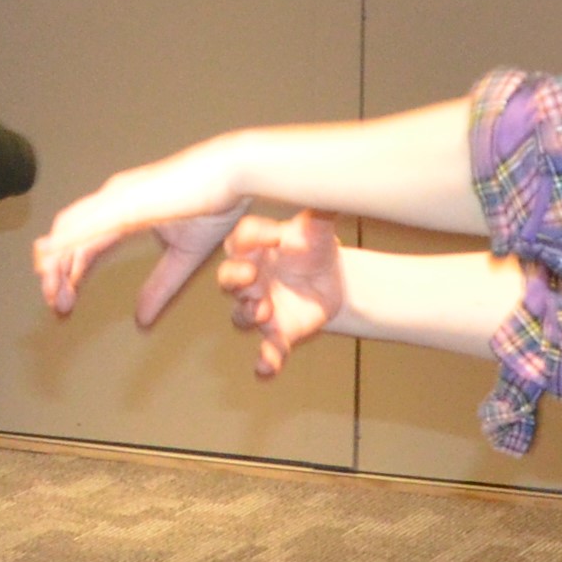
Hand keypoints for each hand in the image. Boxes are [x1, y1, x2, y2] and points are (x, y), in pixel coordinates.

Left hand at [31, 141, 252, 320]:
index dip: (70, 274)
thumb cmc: (216, 205)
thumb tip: (141, 321)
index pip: (83, 245)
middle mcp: (113, 199)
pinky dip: (68, 244)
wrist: (236, 175)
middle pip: (67, 237)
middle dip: (56, 274)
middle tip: (58, 306)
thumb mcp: (183, 259)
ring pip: (70, 230)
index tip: (65, 303)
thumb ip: (160, 288)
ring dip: (57, 264)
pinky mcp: (128, 201)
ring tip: (52, 294)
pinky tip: (54, 260)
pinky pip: (88, 224)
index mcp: (123, 209)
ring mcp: (117, 196)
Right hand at [218, 213, 343, 379]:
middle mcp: (251, 278)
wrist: (332, 280)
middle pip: (229, 278)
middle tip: (251, 276)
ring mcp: (261, 308)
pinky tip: (268, 367)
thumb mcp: (317, 230)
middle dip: (235, 278)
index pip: (241, 240)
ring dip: (249, 314)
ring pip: (241, 315)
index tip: (273, 234)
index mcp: (255, 248)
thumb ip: (316, 215)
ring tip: (264, 312)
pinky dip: (266, 361)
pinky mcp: (278, 335)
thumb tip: (326, 193)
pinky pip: (267, 351)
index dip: (252, 237)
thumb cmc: (313, 248)